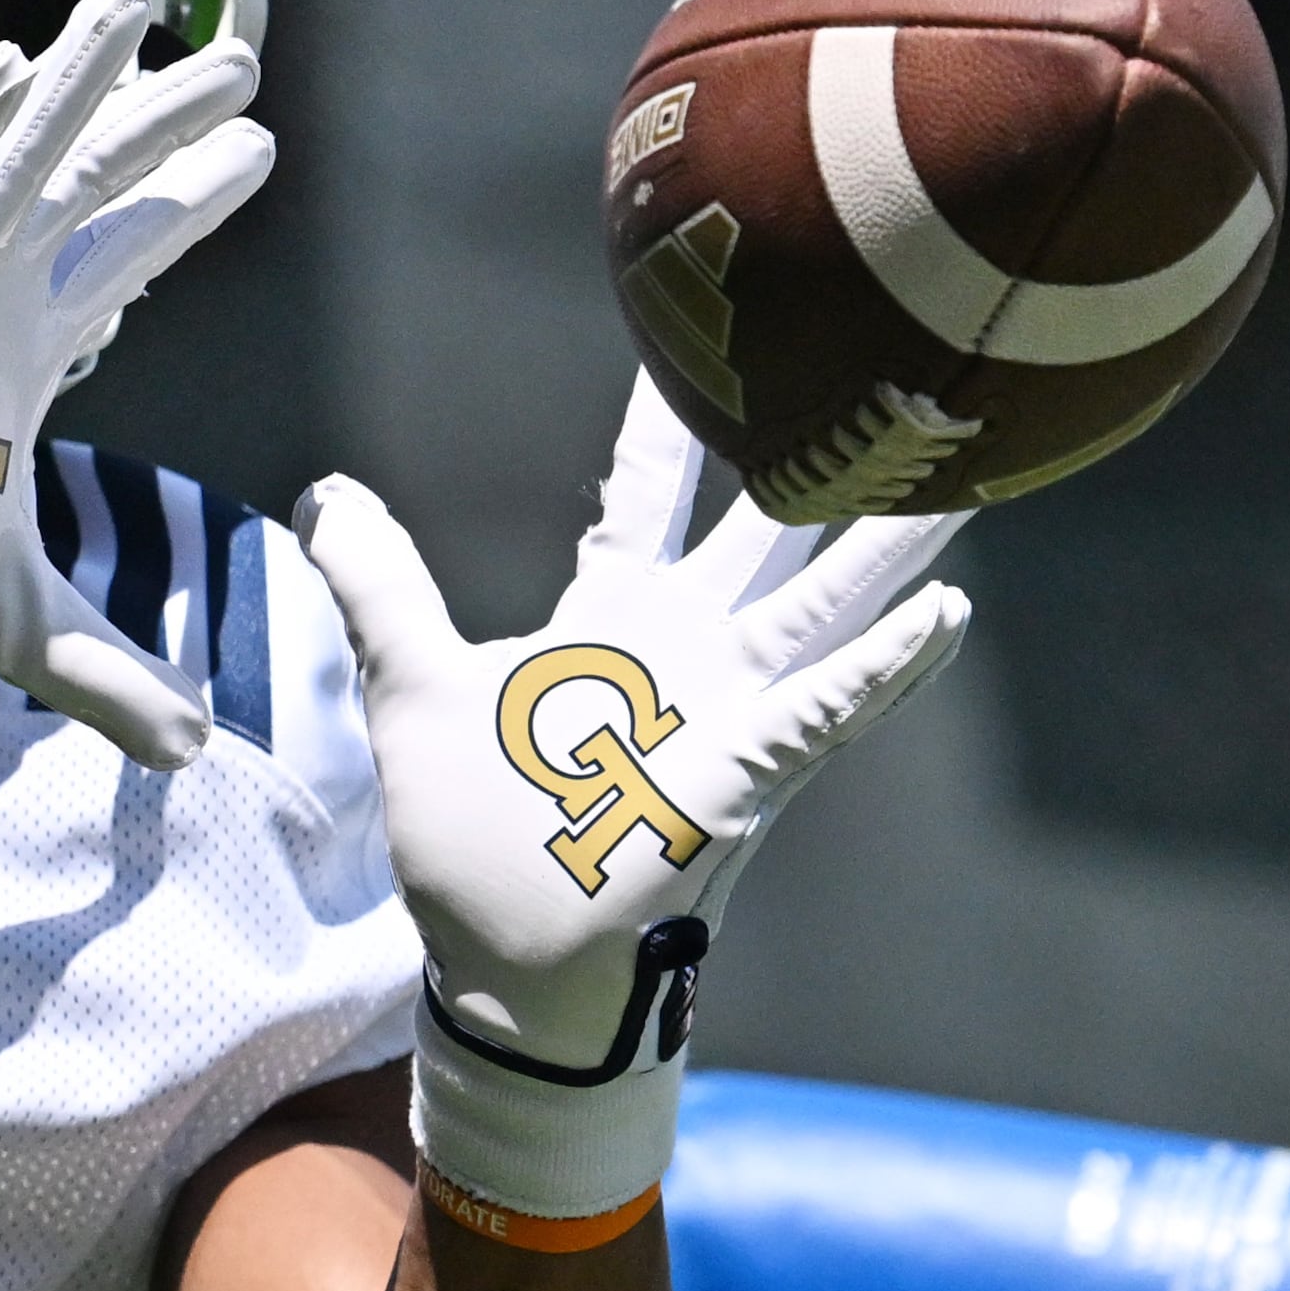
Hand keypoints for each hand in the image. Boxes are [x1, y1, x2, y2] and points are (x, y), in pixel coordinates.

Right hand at [0, 0, 268, 765]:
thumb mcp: (11, 621)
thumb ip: (102, 671)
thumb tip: (190, 745)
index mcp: (17, 349)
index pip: (122, 256)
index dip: (187, 202)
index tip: (258, 147)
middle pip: (86, 188)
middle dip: (158, 121)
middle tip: (240, 62)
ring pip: (8, 166)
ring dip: (67, 87)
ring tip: (125, 5)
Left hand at [298, 374, 970, 1218]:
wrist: (505, 963)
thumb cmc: (465, 838)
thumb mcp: (406, 686)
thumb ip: (377, 584)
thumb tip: (327, 495)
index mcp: (611, 619)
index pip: (649, 491)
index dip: (672, 417)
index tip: (709, 328)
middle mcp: (684, 649)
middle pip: (769, 526)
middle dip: (824, 451)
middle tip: (886, 359)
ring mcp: (726, 708)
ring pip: (824, 598)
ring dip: (889, 536)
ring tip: (962, 460)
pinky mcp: (744, 771)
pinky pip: (825, 708)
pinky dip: (882, 664)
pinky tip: (945, 613)